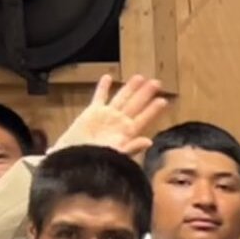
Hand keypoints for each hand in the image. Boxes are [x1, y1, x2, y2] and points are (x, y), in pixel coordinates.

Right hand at [53, 74, 169, 156]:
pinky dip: (102, 87)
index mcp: (127, 132)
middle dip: (146, 94)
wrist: (75, 160)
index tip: (164, 101)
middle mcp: (119, 122)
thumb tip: (149, 142)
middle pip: (135, 104)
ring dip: (130, 88)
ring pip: (121, 98)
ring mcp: (106, 116)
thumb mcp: (117, 155)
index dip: (153, 110)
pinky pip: (98, 97)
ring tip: (140, 77)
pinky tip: (108, 77)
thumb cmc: (97, 161)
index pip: (143, 118)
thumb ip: (133, 147)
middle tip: (157, 82)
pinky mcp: (91, 113)